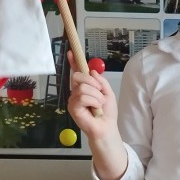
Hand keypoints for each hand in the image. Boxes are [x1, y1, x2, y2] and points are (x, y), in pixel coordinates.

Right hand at [66, 53, 126, 179]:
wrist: (106, 127)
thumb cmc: (106, 112)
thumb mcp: (107, 92)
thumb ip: (100, 81)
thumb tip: (91, 71)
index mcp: (84, 87)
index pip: (77, 72)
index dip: (74, 62)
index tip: (72, 52)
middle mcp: (76, 92)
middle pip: (79, 76)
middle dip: (93, 83)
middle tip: (100, 94)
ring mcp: (73, 100)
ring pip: (83, 87)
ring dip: (96, 95)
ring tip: (99, 105)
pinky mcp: (72, 107)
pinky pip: (82, 97)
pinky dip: (93, 101)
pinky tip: (95, 109)